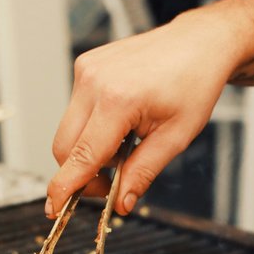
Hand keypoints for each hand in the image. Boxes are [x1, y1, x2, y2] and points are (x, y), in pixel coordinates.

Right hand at [46, 9, 241, 217]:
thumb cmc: (194, 84)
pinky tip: (122, 124)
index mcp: (118, 100)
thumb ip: (144, 172)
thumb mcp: (176, 137)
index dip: (66, 186)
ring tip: (126, 147)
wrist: (199, 45)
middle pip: (65, 146)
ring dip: (90, 150)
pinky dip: (93, 127)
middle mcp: (94, 81)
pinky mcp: (85, 65)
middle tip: (113, 184)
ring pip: (68, 130)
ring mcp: (86, 70)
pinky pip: (76, 110)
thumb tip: (122, 203)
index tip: (55, 209)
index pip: (82, 155)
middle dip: (83, 173)